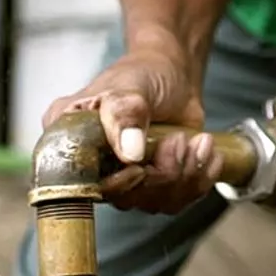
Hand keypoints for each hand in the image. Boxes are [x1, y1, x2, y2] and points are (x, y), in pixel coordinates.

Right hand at [42, 50, 220, 213]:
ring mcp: (125, 177)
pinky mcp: (154, 183)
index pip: (81, 183)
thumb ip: (126, 114)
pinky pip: (177, 200)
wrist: (174, 72)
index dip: (115, 185)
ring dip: (185, 173)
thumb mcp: (130, 87)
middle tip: (178, 140)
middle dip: (161, 173)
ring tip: (196, 141)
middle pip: (125, 198)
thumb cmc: (143, 72)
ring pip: (155, 202)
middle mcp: (93, 164)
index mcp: (69, 139)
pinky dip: (199, 178)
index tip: (139, 170)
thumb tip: (130, 154)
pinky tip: (206, 152)